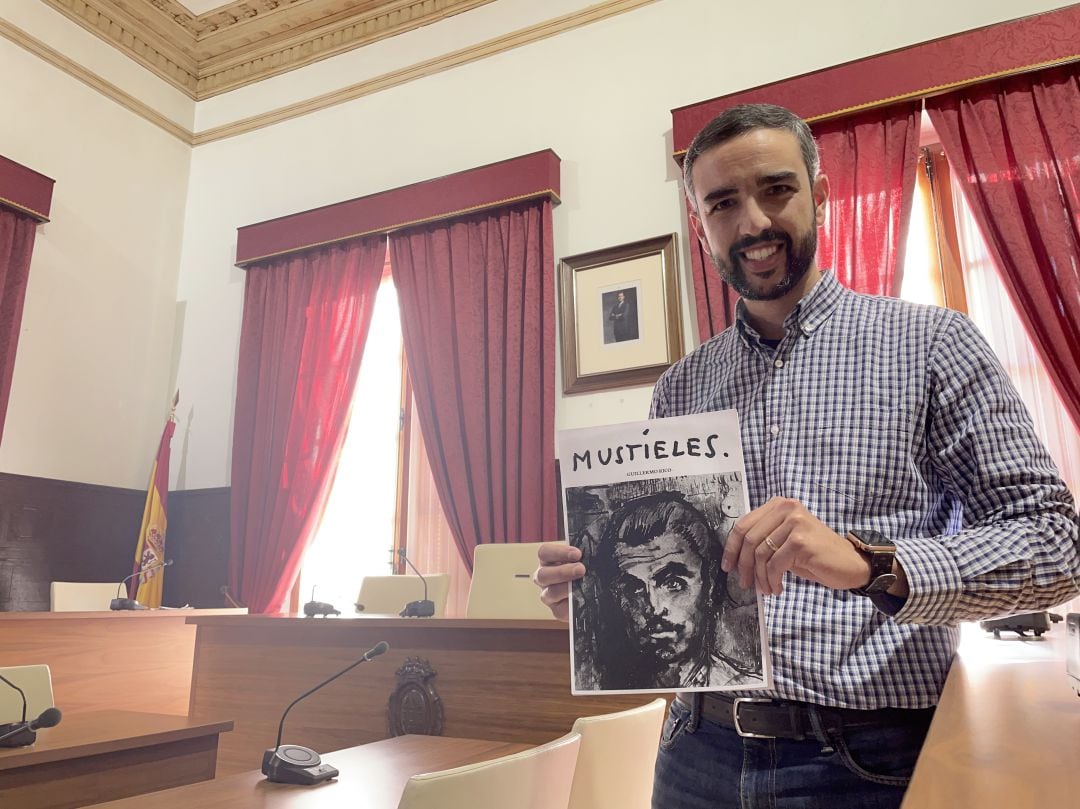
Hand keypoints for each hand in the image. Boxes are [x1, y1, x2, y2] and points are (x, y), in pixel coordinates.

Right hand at [533, 542, 585, 621]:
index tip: (577, 554)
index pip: (545, 552)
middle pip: (543, 574)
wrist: (595, 593)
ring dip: (566, 589)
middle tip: (581, 569)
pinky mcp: (557, 611)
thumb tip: (593, 555)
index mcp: (548, 560)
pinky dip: (571, 606)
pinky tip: (582, 601)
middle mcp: (544, 577)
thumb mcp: (584, 560)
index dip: (559, 552)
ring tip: (582, 586)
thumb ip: (585, 556)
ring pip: (550, 593)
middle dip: (562, 572)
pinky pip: (560, 610)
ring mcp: (548, 595)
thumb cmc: (587, 570)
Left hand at [722, 497, 870, 594]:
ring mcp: (795, 523)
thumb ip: (763, 540)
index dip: (732, 547)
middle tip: (745, 583)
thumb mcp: (785, 542)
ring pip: (761, 554)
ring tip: (767, 588)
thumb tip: (735, 557)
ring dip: (760, 577)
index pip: (744, 524)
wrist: (850, 564)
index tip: (727, 566)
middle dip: (744, 565)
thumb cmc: (815, 555)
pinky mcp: (801, 541)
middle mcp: (787, 509)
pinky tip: (778, 588)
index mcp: (779, 505)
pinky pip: (775, 565)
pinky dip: (772, 580)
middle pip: (750, 539)